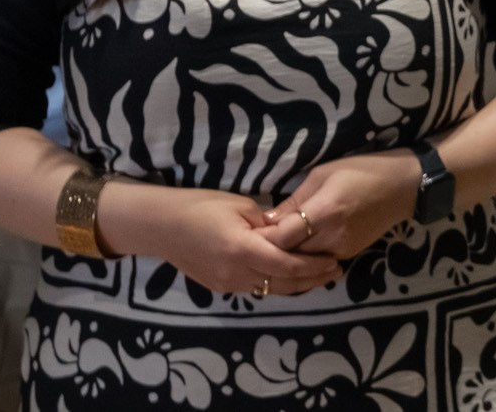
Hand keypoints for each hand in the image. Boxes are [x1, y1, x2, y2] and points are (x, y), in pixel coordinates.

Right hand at [111, 185, 343, 296]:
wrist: (161, 226)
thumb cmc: (201, 206)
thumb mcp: (241, 206)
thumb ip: (268, 224)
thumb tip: (290, 232)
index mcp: (242, 250)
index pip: (287, 265)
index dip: (313, 266)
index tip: (334, 260)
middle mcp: (236, 273)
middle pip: (282, 283)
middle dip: (311, 279)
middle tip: (335, 271)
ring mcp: (226, 284)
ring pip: (269, 290)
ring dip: (295, 285)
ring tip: (319, 276)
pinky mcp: (219, 287)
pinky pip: (254, 289)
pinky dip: (275, 284)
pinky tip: (289, 276)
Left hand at [257, 150, 422, 259]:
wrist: (405, 186)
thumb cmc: (362, 170)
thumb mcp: (323, 174)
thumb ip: (294, 201)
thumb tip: (266, 221)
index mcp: (325, 211)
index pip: (282, 238)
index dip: (264, 237)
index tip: (251, 231)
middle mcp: (333, 236)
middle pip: (289, 255)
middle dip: (271, 250)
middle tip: (255, 241)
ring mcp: (342, 249)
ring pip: (303, 263)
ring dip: (287, 256)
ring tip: (273, 246)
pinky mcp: (349, 255)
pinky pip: (318, 261)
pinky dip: (305, 257)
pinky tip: (297, 248)